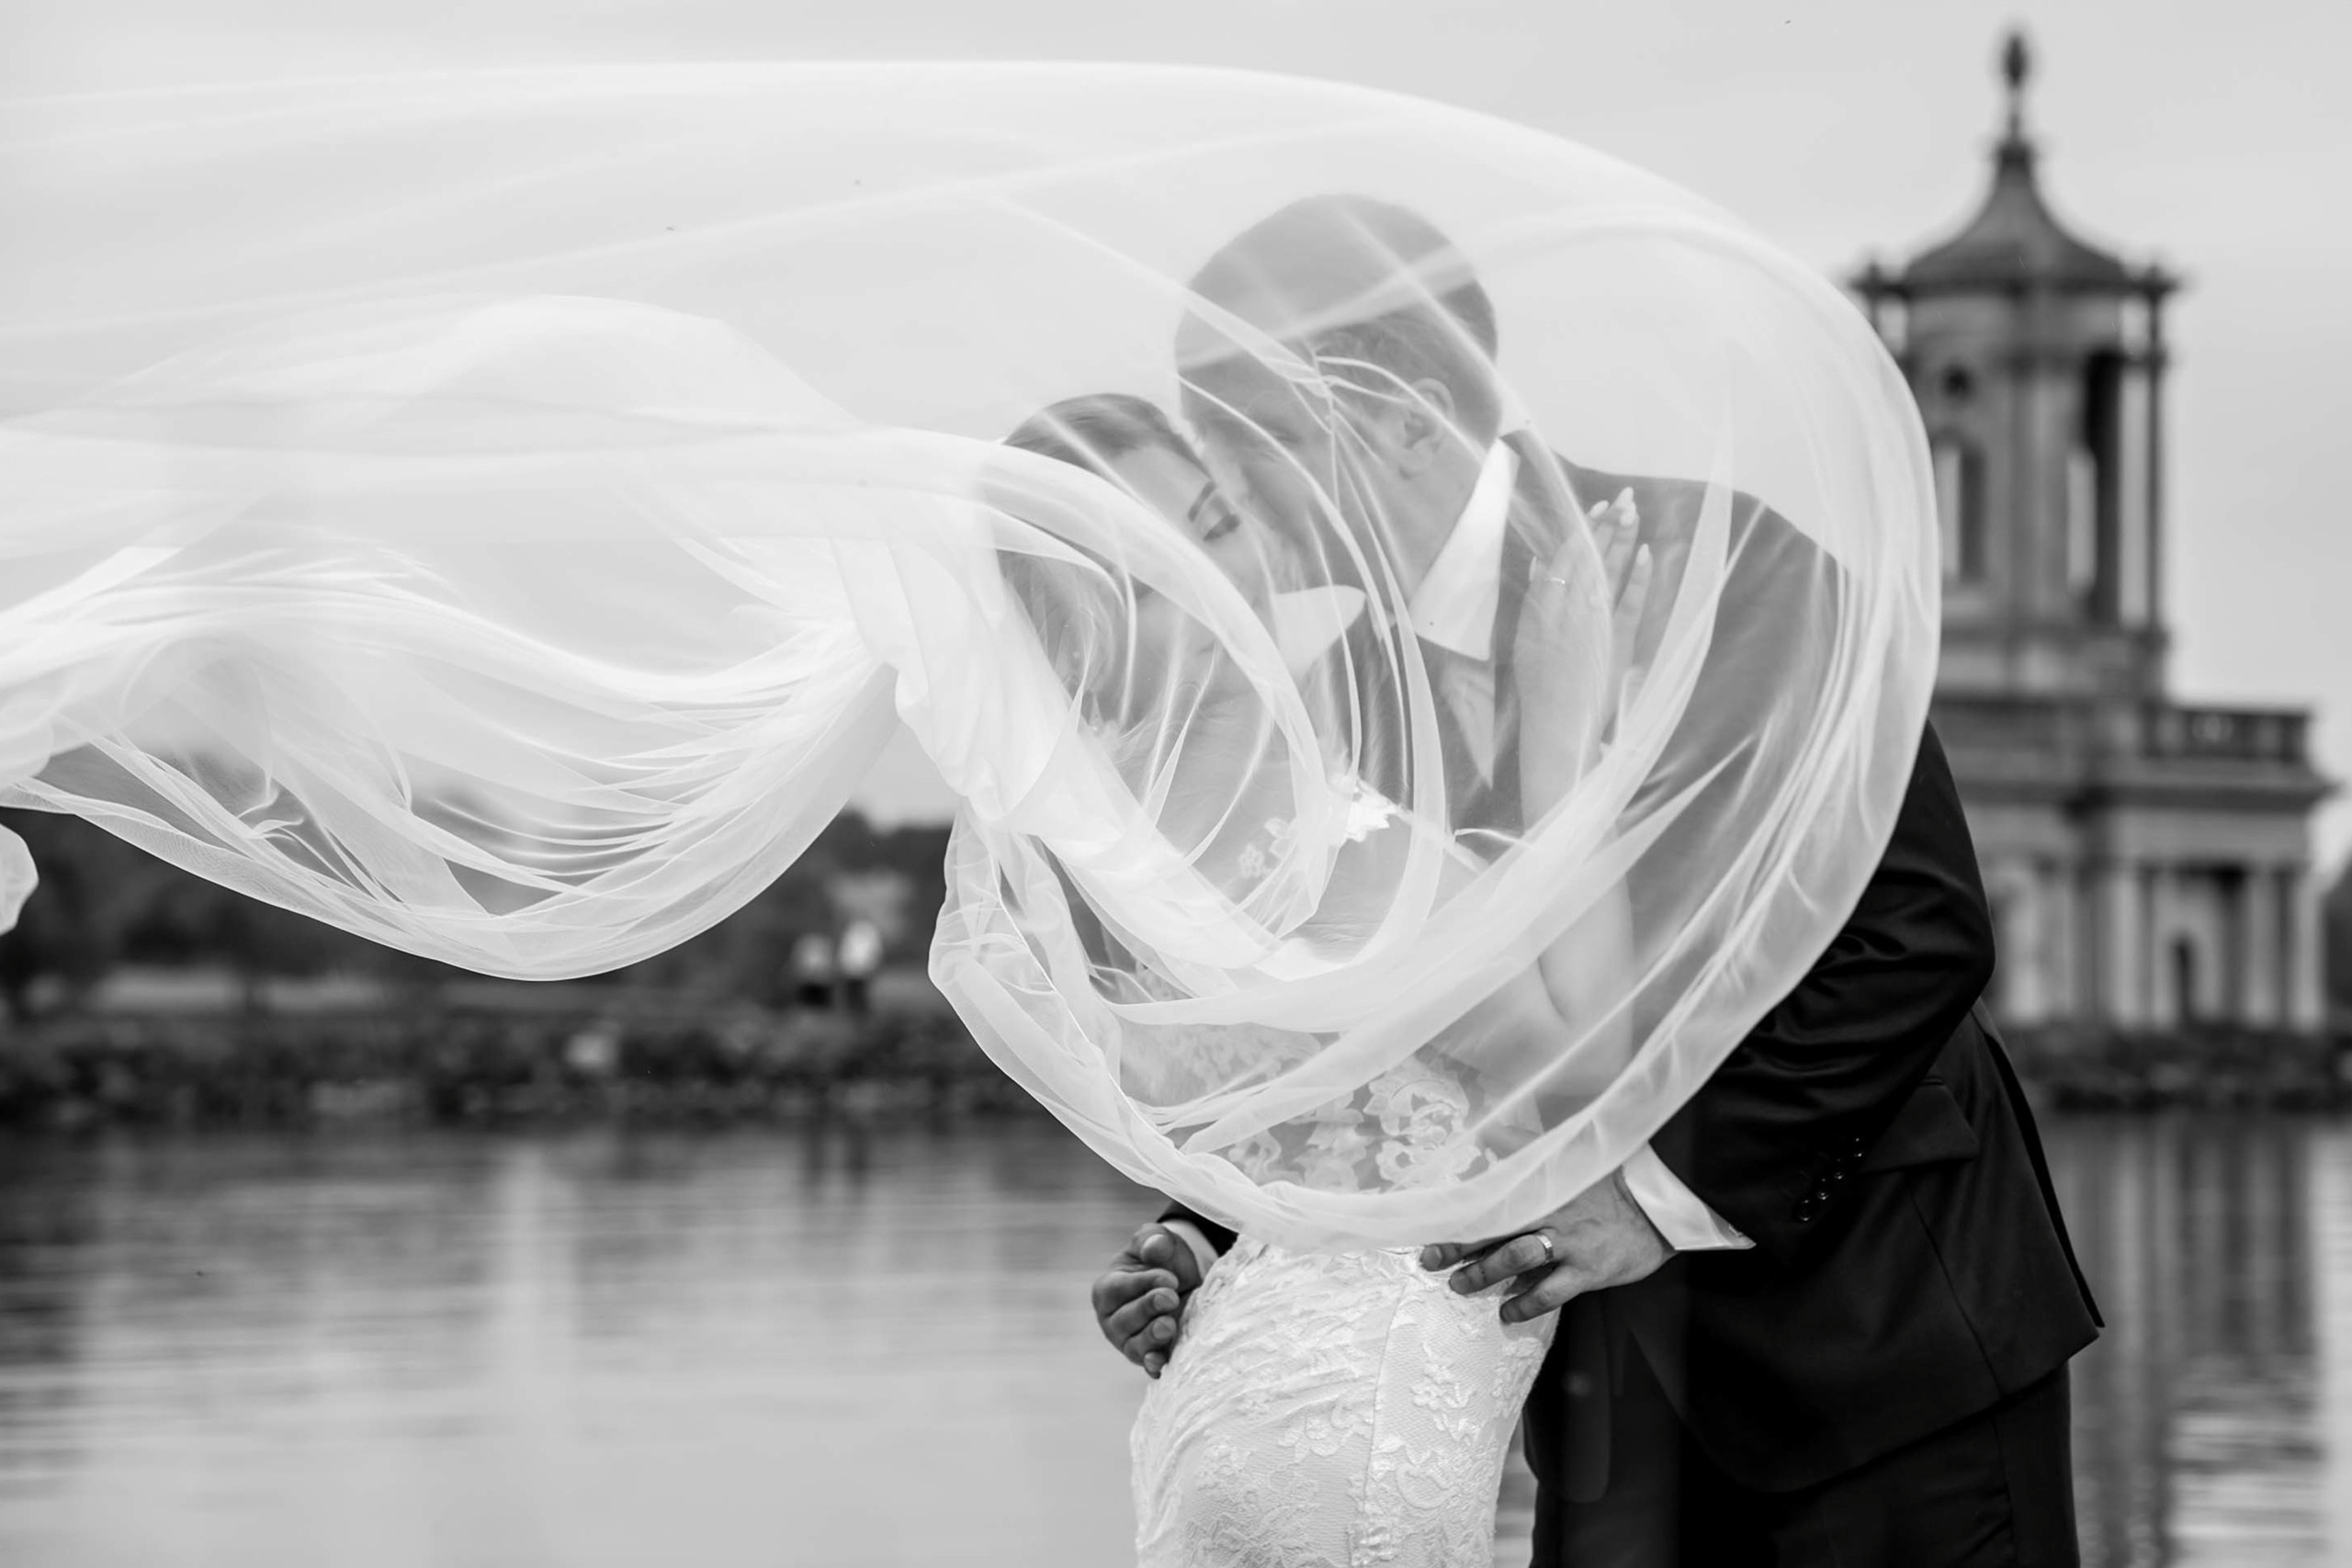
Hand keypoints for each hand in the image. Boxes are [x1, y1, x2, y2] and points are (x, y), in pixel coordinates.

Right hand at [1090, 1222, 1205, 1377]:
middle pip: (1124, 1321)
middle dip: (1148, 1309)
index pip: (1118, 1289)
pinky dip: (1154, 1365)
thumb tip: (1154, 1246)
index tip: (1170, 1278)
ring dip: (1152, 1338)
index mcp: (1107, 1290)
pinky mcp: (1149, 1357)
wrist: (1183, 1282)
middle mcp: (1113, 1320)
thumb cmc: (1162, 1259)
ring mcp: (1129, 1342)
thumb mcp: (1157, 1240)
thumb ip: (1153, 1239)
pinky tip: (1162, 1363)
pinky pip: (1149, 1365)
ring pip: (1135, 1346)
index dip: (1143, 1284)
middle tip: (1171, 1297)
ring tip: (1169, 1326)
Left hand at [1417, 1168, 1670, 1323]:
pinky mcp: (1588, 1271)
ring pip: (1515, 1259)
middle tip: (1430, 1260)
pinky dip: (1525, 1304)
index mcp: (1542, 1186)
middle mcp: (1549, 1213)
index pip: (1492, 1196)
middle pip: (1494, 1228)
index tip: (1431, 1221)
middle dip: (1458, 1245)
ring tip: (1460, 1287)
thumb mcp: (1569, 1157)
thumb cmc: (1608, 1184)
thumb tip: (1486, 1132)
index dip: (1460, 1211)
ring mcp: (1568, 1244)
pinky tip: (1506, 1313)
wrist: (1657, 1209)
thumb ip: (1525, 1146)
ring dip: (1483, 1275)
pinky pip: (1550, 1292)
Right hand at [1515, 493, 1652, 805]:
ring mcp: (1591, 627)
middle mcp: (1566, 613)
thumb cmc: (1539, 687)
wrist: (1555, 726)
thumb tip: (1540, 561)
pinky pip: (1628, 604)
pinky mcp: (1614, 643)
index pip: (1564, 560)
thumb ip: (1534, 599)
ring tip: (1633, 512)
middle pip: (1589, 560)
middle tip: (1624, 498)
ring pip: (1607, 574)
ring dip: (1621, 541)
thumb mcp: (1525, 639)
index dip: (1582, 532)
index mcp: (1542, 610)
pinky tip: (1646, 552)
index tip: (1596, 507)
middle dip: (1606, 526)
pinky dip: (1638, 578)